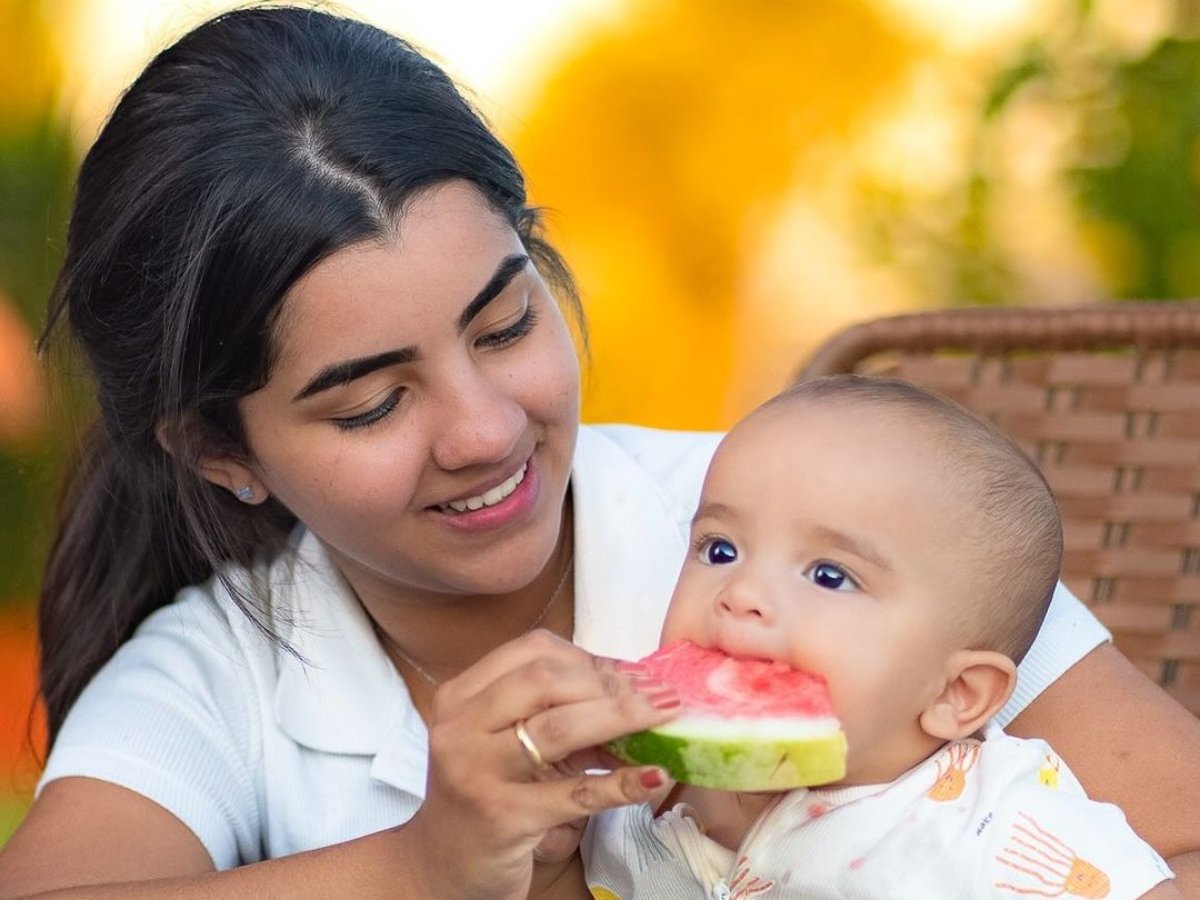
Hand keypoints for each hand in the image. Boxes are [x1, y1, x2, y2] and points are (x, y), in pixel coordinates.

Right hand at [402, 630, 678, 899]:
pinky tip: (654, 776)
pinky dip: (621, 782)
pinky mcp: (503, 818)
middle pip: (547, 680)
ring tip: (666, 716)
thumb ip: (553, 710)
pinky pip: (574, 793)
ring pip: (560, 728)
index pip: (532, 651)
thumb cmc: (487, 795)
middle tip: (658, 694)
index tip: (633, 673)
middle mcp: (460, 728)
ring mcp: (477, 773)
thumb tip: (635, 685)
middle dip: (611, 683)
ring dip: (623, 716)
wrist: (443, 869)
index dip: (590, 657)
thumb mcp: (507, 743)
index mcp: (461, 696)